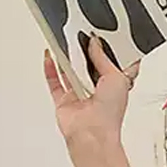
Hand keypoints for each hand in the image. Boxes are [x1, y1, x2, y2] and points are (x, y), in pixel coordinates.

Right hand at [43, 36, 139, 153]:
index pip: (111, 64)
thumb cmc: (110, 113)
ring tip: (64, 38)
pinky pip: (54, 82)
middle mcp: (96, 91)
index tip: (100, 35)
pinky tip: (50, 55)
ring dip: (66, 57)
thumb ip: (103, 58)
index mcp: (114, 86)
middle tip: (80, 33)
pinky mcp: (64, 101)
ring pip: (70, 71)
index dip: (106, 50)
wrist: (92, 133)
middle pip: (88, 66)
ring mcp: (79, 96)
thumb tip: (94, 43)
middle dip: (85, 51)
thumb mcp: (116, 77)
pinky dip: (50, 69)